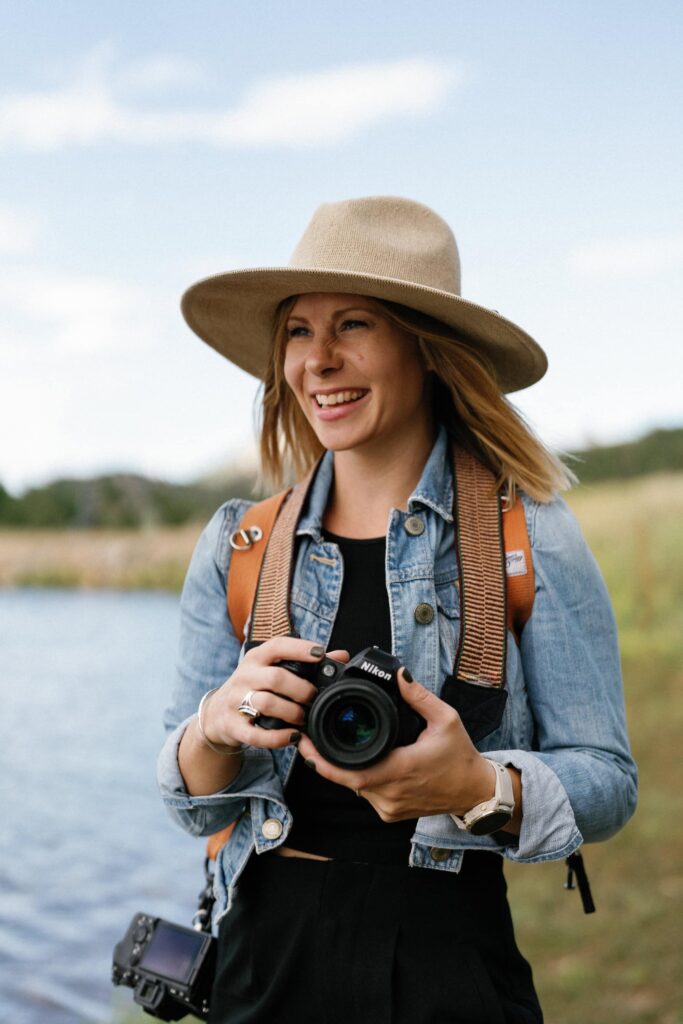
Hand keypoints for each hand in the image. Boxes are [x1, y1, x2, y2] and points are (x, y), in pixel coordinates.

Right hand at [202, 638, 349, 750]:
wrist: (217, 713)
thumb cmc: (254, 687)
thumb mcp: (272, 669)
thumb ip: (306, 663)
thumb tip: (341, 655)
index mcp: (257, 658)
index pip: (277, 646)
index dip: (300, 648)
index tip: (320, 654)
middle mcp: (244, 676)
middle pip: (275, 678)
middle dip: (301, 689)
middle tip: (313, 698)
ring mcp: (235, 701)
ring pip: (266, 703)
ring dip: (291, 712)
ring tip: (302, 718)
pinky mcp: (233, 726)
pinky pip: (256, 735)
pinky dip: (277, 738)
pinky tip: (292, 736)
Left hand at [296, 668, 495, 820]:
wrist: (475, 791)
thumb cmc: (461, 756)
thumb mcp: (445, 719)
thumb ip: (419, 696)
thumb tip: (399, 674)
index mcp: (402, 769)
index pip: (350, 772)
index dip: (323, 760)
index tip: (306, 743)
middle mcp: (391, 794)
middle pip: (345, 779)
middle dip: (325, 759)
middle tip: (308, 738)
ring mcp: (390, 808)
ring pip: (354, 788)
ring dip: (342, 769)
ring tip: (330, 745)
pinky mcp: (391, 814)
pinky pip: (365, 795)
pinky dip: (358, 779)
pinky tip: (356, 762)